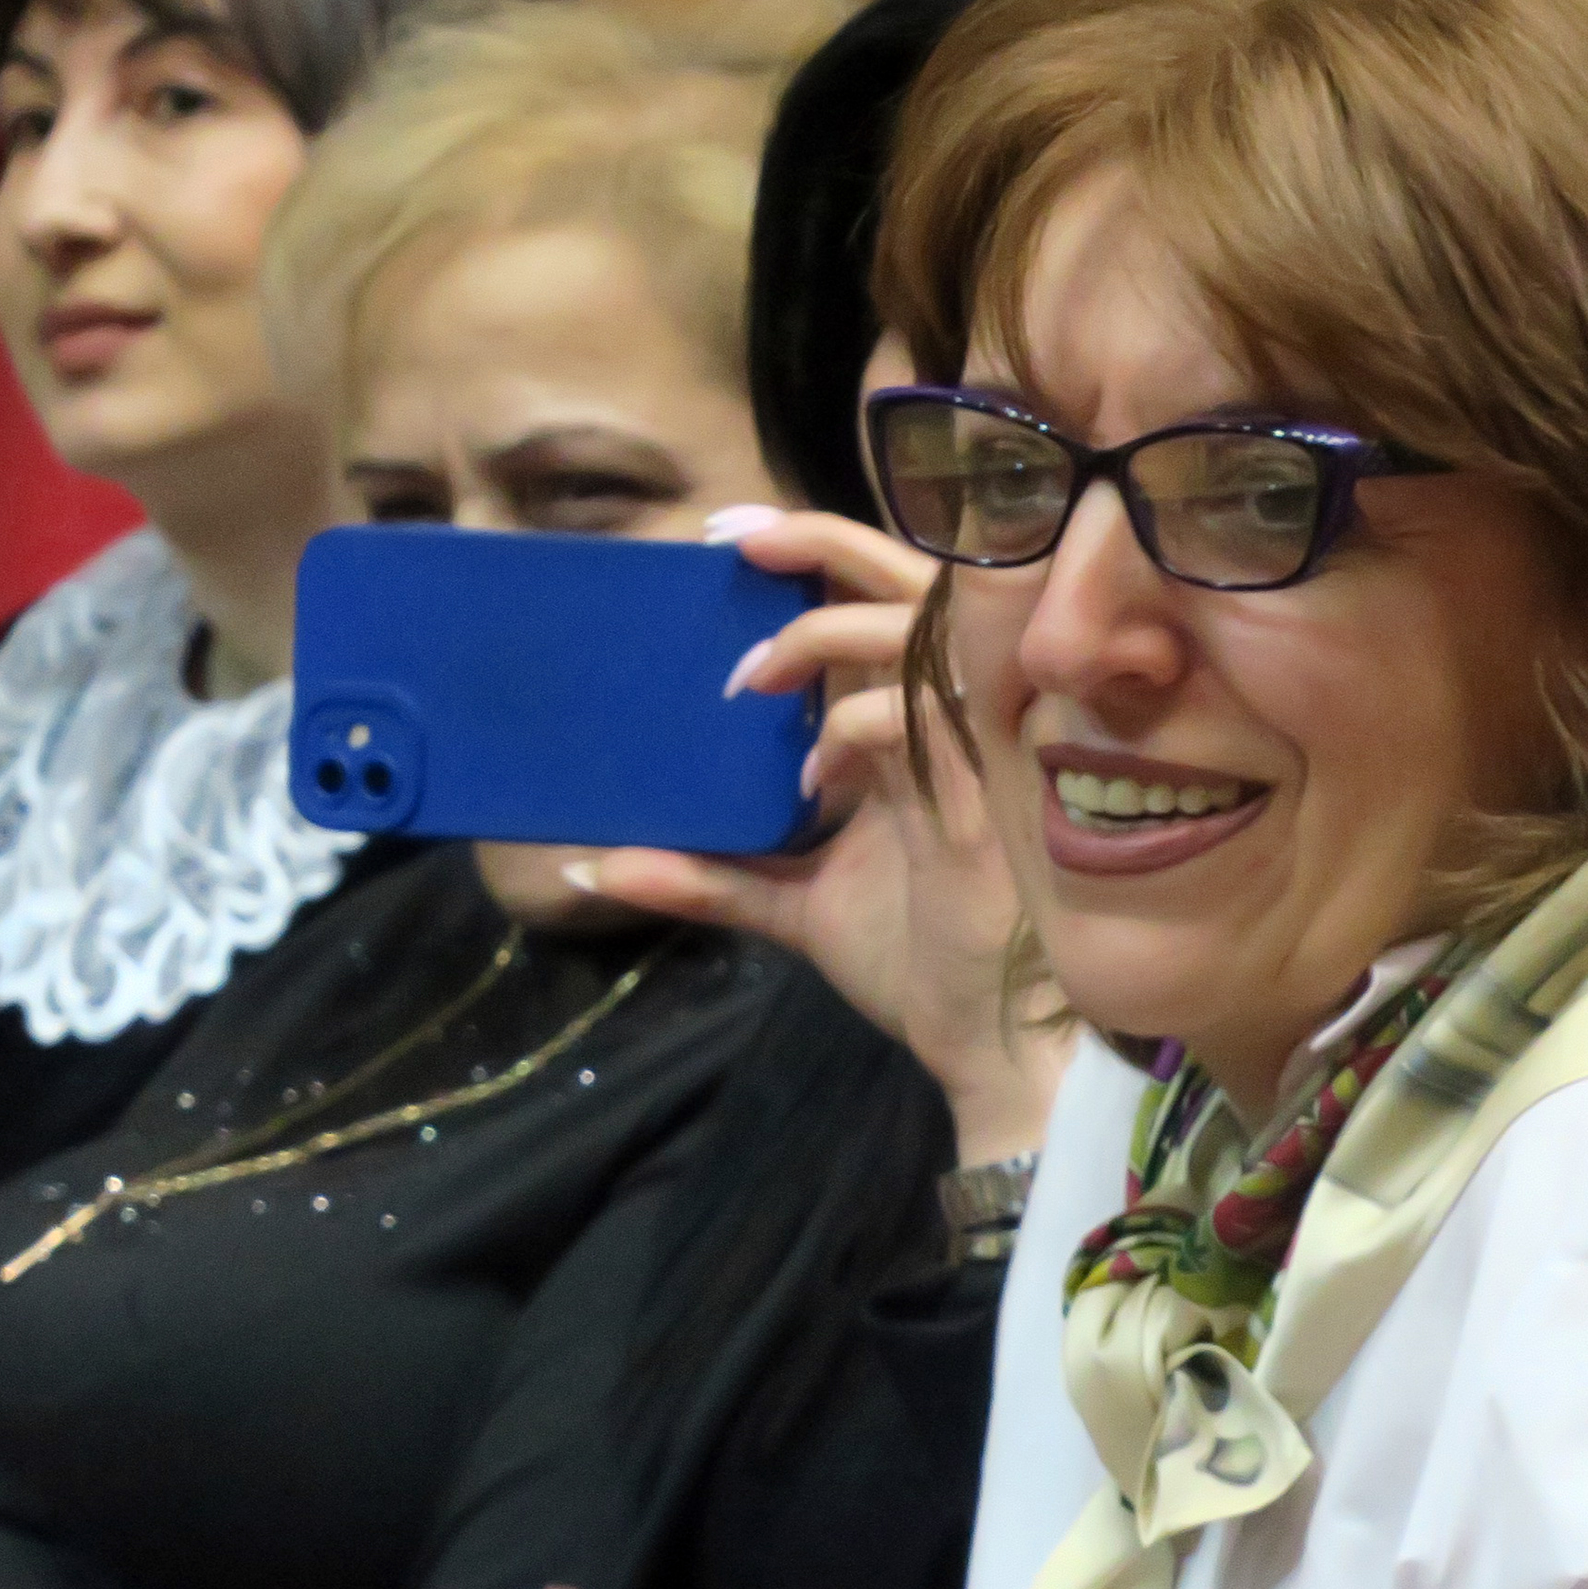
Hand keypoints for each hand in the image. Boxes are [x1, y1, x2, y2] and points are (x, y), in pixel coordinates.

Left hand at [575, 511, 1070, 1164]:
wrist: (992, 1048)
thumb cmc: (921, 968)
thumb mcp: (796, 906)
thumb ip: (710, 875)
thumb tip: (595, 865)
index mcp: (919, 731)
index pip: (884, 606)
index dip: (821, 555)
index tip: (733, 540)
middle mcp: (953, 723)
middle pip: (913, 583)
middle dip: (823, 542)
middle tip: (736, 541)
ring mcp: (973, 752)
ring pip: (918, 630)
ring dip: (825, 633)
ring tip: (752, 679)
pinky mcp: (979, 795)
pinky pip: (914, 717)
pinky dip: (852, 727)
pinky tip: (813, 777)